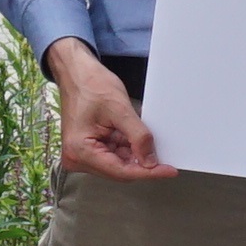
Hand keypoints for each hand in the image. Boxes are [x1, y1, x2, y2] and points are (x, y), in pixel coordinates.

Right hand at [45, 41, 167, 178]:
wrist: (76, 74)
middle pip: (119, 171)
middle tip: (166, 157)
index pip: (121, 171)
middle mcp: (77, 158)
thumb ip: (138, 137)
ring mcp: (82, 155)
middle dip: (142, 163)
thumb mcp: (120, 109)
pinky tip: (136, 138)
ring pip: (119, 164)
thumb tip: (151, 161)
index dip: (148, 172)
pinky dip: (128, 148)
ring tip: (148, 140)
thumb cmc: (90, 85)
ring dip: (135, 154)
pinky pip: (114, 156)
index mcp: (80, 151)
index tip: (169, 170)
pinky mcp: (88, 150)